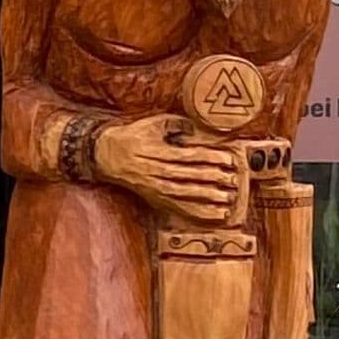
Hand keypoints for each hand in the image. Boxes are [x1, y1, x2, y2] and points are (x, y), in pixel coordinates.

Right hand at [94, 116, 249, 225]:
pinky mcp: (156, 199)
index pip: (189, 155)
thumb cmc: (132, 136)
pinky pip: (179, 208)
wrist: (105, 155)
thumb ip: (176, 124)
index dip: (210, 157)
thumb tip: (197, 127)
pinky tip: (214, 215)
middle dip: (213, 178)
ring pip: (185, 194)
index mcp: (158, 152)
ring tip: (227, 199)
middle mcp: (157, 172)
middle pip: (189, 176)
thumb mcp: (152, 123)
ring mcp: (156, 188)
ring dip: (207, 198)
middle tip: (233, 179)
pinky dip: (198, 213)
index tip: (229, 159)